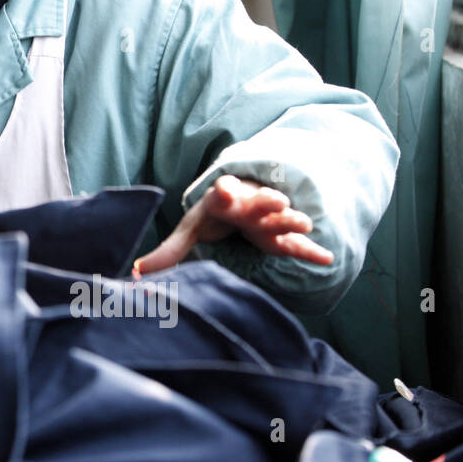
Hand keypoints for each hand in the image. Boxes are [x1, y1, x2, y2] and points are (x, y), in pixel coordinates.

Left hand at [132, 174, 332, 275]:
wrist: (242, 198)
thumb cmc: (213, 216)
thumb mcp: (191, 229)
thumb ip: (169, 250)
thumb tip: (136, 273)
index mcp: (221, 202)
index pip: (221, 195)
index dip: (223, 192)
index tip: (222, 188)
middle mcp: (248, 206)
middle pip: (258, 203)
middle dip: (267, 202)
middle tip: (277, 200)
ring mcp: (268, 220)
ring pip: (282, 218)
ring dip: (292, 220)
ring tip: (304, 223)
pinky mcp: (282, 236)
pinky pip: (297, 245)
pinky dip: (311, 251)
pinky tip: (326, 258)